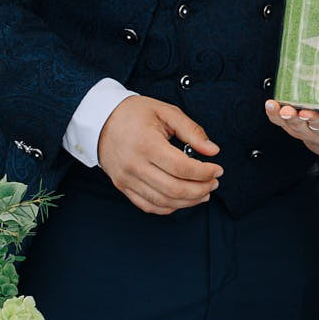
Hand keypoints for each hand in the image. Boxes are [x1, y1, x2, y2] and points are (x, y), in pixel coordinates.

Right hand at [97, 96, 221, 214]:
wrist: (100, 120)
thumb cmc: (134, 113)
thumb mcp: (166, 112)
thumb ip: (191, 130)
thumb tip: (213, 150)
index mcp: (147, 144)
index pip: (181, 167)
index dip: (204, 172)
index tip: (218, 169)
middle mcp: (135, 165)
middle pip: (174, 189)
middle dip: (200, 189)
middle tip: (214, 183)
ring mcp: (127, 179)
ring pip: (163, 201)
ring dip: (188, 201)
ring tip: (203, 193)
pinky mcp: (123, 187)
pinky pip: (148, 205)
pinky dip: (168, 207)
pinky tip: (182, 200)